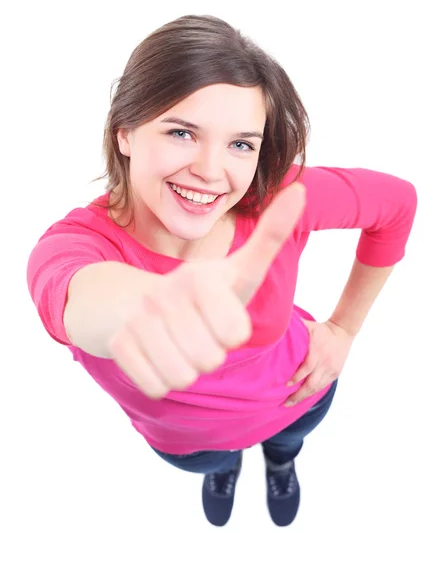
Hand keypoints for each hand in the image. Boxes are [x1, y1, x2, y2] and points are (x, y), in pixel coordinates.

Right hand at [107, 182, 306, 399]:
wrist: (140, 301)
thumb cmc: (204, 292)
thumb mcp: (238, 268)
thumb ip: (271, 235)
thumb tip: (300, 190)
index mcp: (199, 276)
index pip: (235, 333)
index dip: (233, 332)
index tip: (221, 316)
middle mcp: (164, 293)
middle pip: (209, 359)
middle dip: (210, 354)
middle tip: (198, 332)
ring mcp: (138, 318)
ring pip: (181, 377)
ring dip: (187, 369)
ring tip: (179, 344)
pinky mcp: (119, 344)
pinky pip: (155, 386)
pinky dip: (161, 379)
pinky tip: (157, 355)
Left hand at [284, 319, 355, 405]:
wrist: (343, 332)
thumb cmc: (322, 329)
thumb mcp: (309, 326)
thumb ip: (295, 327)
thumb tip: (278, 325)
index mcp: (317, 352)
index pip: (307, 368)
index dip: (296, 378)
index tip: (286, 385)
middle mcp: (325, 363)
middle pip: (311, 384)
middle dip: (298, 395)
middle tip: (285, 403)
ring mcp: (331, 370)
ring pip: (317, 388)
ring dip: (304, 397)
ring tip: (291, 403)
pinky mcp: (335, 373)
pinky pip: (323, 386)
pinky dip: (312, 392)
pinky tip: (304, 397)